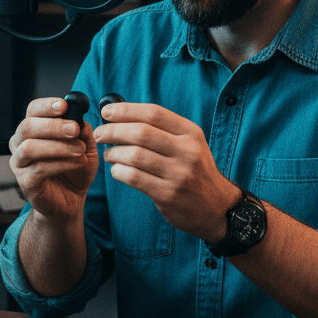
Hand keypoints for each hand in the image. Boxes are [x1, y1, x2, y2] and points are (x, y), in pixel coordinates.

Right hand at [8, 96, 99, 220]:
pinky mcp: (25, 182)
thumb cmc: (75, 169)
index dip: (46, 105)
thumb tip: (80, 119)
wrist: (71, 199)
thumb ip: (83, 132)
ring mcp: (20, 163)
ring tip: (81, 150)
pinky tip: (79, 162)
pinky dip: (62, 163)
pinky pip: (39, 169)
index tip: (65, 105)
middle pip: (27, 126)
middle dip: (52, 126)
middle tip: (74, 129)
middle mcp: (20, 143)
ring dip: (58, 146)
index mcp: (33, 129)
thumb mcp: (86, 147)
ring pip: (29, 148)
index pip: (33, 110)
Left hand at [92, 101, 238, 240]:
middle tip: (100, 134)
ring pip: (134, 156)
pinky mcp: (168, 195)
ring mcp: (178, 174)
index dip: (126, 110)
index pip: (154, 114)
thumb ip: (162, 129)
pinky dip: (118, 171)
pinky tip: (117, 170)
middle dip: (113, 131)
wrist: (217, 206)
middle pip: (141, 133)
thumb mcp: (189, 144)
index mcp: (190, 133)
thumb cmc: (194, 170)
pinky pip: (133, 177)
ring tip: (109, 154)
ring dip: (114, 153)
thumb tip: (122, 113)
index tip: (106, 112)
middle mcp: (187, 151)